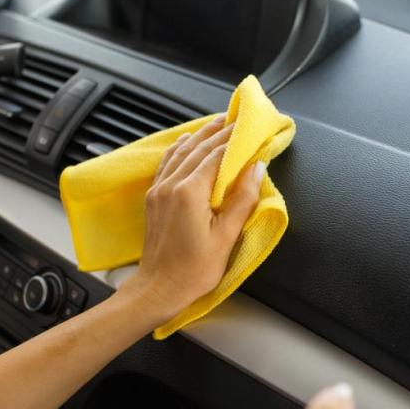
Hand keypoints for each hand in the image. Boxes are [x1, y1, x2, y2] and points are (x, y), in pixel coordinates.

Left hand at [127, 115, 264, 321]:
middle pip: (198, 148)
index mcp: (189, 192)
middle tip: (237, 120)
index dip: (235, 140)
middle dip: (219, 132)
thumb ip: (242, 199)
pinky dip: (180, 149)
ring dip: (199, 135)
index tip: (250, 128)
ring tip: (216, 124)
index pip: (216, 155)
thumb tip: (256, 169)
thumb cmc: (193, 270)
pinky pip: (167, 163)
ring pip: (180, 152)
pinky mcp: (153, 198)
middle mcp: (170, 185)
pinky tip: (187, 143)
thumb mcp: (226, 237)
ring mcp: (158, 190)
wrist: (159, 289)